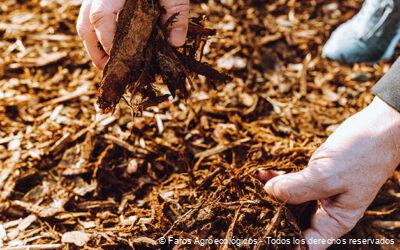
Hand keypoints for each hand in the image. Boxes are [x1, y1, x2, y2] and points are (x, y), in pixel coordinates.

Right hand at [76, 0, 189, 68]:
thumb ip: (176, 14)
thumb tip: (176, 44)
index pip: (101, 19)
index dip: (108, 44)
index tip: (121, 63)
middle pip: (86, 26)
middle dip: (96, 52)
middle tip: (110, 72)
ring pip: (84, 22)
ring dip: (94, 45)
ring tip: (108, 63)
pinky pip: (91, 16)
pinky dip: (98, 33)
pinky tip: (111, 44)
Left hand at [260, 97, 399, 248]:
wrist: (377, 128)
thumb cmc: (361, 155)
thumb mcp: (326, 175)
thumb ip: (296, 189)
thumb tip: (268, 193)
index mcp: (335, 221)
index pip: (306, 243)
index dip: (284, 242)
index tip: (261, 232)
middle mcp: (325, 211)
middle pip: (293, 222)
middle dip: (271, 215)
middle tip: (249, 207)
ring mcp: (319, 193)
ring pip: (289, 201)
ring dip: (271, 194)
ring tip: (250, 188)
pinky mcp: (314, 177)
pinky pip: (291, 182)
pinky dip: (277, 178)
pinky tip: (262, 173)